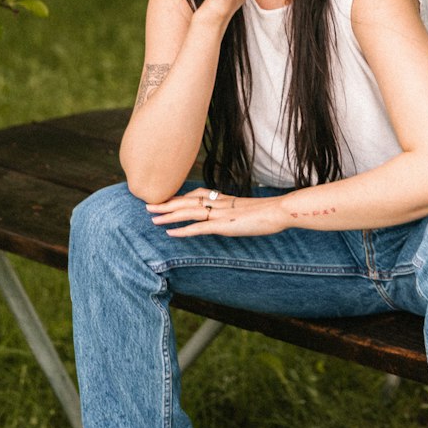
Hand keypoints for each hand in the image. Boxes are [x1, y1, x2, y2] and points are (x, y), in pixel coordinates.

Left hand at [147, 187, 291, 236]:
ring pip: (188, 212)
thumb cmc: (268, 211)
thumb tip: (232, 215)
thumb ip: (236, 210)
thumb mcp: (248, 209)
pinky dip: (182, 230)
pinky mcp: (223, 225)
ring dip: (168, 215)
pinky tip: (170, 233)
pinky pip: (198, 228)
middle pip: (186, 201)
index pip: (196, 195)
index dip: (178, 197)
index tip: (165, 199)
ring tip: (152, 218)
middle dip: (166, 203)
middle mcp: (218, 203)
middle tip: (148, 204)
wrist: (279, 210)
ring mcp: (220, 213)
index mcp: (223, 198)